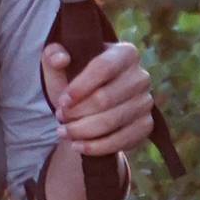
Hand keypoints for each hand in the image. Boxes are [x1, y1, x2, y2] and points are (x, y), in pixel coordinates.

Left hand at [40, 40, 154, 155]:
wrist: (91, 108)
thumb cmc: (76, 83)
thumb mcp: (61, 68)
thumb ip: (53, 56)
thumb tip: (60, 58)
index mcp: (125, 53)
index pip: (104, 67)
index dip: (80, 86)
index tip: (62, 101)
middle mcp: (141, 76)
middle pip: (106, 98)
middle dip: (78, 112)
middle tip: (60, 117)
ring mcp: (146, 102)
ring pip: (111, 121)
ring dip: (83, 130)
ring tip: (64, 131)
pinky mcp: (146, 125)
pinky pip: (122, 140)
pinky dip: (97, 146)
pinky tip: (78, 146)